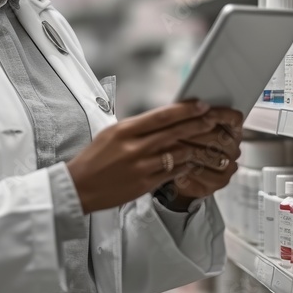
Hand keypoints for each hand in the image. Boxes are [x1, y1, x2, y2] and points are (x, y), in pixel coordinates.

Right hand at [67, 100, 235, 213]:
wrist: (79, 187)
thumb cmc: (94, 159)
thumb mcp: (111, 134)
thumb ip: (136, 127)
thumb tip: (162, 119)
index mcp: (124, 130)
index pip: (161, 115)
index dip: (184, 110)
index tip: (200, 105)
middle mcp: (134, 147)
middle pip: (174, 132)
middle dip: (197, 124)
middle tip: (213, 118)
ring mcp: (141, 167)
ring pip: (177, 153)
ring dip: (195, 146)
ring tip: (207, 141)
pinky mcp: (145, 184)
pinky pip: (173, 173)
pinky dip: (185, 165)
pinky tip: (192, 161)